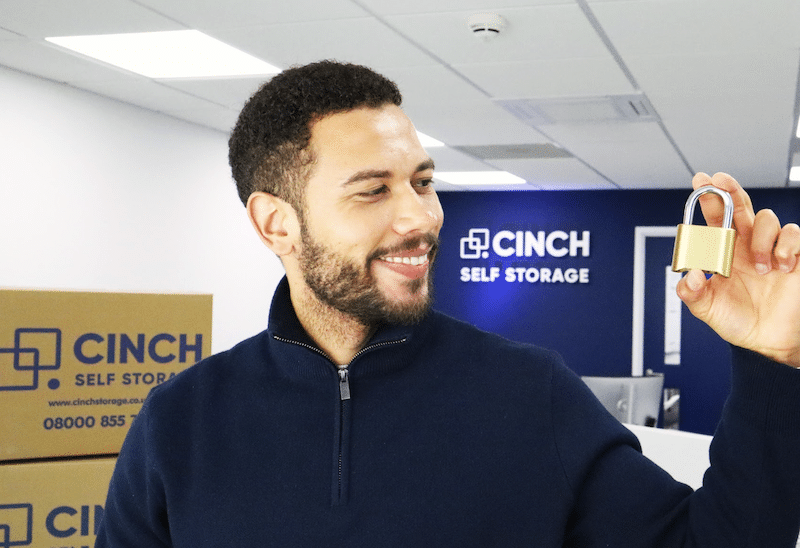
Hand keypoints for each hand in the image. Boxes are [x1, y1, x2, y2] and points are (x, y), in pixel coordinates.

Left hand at [676, 172, 799, 367]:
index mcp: (724, 254)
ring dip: (760, 238)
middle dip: (730, 189)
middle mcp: (747, 246)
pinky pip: (793, 234)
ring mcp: (771, 249)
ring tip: (759, 266)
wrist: (771, 342)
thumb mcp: (708, 311)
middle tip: (720, 179)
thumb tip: (688, 276)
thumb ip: (692, 295)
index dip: (709, 198)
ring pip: (767, 218)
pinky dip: (785, 246)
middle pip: (740, 207)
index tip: (700, 181)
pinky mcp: (795, 257)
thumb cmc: (740, 322)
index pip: (715, 220)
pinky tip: (780, 265)